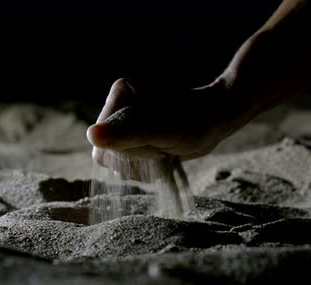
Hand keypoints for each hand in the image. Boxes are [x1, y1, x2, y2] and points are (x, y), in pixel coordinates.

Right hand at [86, 78, 256, 165]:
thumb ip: (126, 132)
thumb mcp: (160, 128)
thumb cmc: (194, 120)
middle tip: (162, 148)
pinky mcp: (137, 133)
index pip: (101, 139)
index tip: (154, 142)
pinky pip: (130, 160)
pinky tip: (164, 154)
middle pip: (108, 152)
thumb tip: (93, 136)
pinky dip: (147, 165)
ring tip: (164, 150)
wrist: (217, 119)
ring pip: (119, 159)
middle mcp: (120, 105)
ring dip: (143, 163)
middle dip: (136, 157)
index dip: (126, 151)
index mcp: (121, 93)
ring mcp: (127, 120)